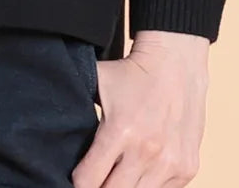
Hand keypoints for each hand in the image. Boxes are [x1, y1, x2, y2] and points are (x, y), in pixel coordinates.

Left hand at [71, 31, 208, 186]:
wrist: (175, 62)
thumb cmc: (131, 74)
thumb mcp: (96, 82)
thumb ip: (75, 107)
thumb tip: (50, 126)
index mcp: (120, 131)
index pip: (89, 181)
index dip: (78, 181)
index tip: (78, 175)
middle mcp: (147, 152)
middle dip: (100, 187)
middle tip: (97, 176)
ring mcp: (170, 163)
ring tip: (117, 174)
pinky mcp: (187, 168)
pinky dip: (148, 186)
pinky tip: (140, 170)